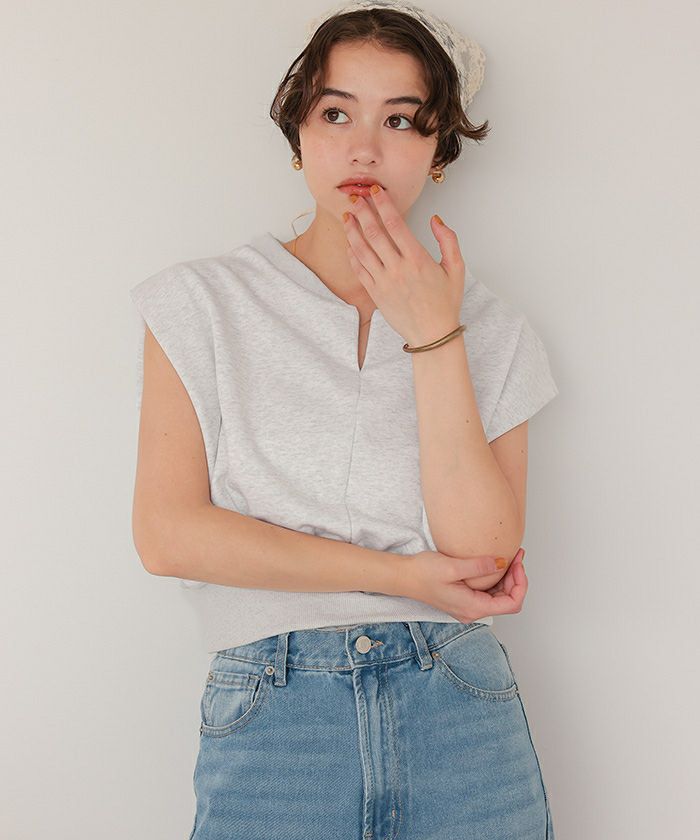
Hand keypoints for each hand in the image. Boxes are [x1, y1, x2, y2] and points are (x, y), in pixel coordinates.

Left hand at [342, 186, 465, 345]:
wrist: (432, 335)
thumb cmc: (445, 303)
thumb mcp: (457, 268)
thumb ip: (448, 240)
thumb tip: (436, 220)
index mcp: (417, 259)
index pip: (395, 224)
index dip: (383, 204)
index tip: (375, 192)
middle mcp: (397, 269)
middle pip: (374, 233)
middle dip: (362, 212)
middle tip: (355, 198)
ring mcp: (383, 282)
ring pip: (361, 250)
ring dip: (352, 231)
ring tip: (347, 217)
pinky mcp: (375, 294)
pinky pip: (359, 270)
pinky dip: (352, 254)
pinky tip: (350, 243)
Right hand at [399, 548, 527, 622]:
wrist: (404, 577)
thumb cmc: (422, 573)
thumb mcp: (452, 566)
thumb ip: (479, 566)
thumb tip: (502, 563)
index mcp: (473, 607)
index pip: (511, 603)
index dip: (521, 584)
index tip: (517, 563)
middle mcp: (473, 611)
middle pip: (508, 600)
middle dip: (516, 578)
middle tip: (515, 556)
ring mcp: (469, 606)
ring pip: (499, 596)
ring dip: (508, 578)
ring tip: (508, 557)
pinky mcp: (465, 598)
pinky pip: (488, 592)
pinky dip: (496, 579)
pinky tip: (494, 564)